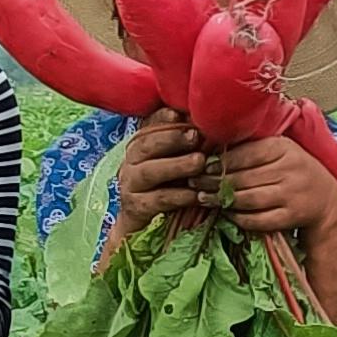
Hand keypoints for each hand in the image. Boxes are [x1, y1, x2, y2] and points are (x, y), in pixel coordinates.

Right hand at [115, 109, 205, 227]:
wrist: (143, 222)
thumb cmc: (167, 184)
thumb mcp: (174, 160)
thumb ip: (185, 142)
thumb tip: (206, 119)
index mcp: (139, 145)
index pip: (148, 126)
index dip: (163, 119)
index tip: (181, 113)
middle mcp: (130, 161)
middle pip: (145, 145)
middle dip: (172, 138)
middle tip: (196, 136)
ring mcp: (131, 185)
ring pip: (150, 172)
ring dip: (177, 165)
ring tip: (200, 162)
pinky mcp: (137, 208)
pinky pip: (158, 200)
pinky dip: (179, 196)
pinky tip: (197, 193)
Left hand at [203, 130, 336, 240]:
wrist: (327, 200)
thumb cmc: (295, 171)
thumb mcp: (281, 151)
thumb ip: (253, 148)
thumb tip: (213, 148)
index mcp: (283, 148)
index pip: (244, 154)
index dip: (220, 161)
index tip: (202, 165)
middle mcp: (289, 169)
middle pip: (243, 177)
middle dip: (214, 182)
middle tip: (196, 184)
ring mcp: (291, 194)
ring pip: (248, 198)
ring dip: (223, 200)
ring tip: (205, 198)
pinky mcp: (291, 216)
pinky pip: (258, 219)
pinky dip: (239, 217)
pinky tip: (227, 212)